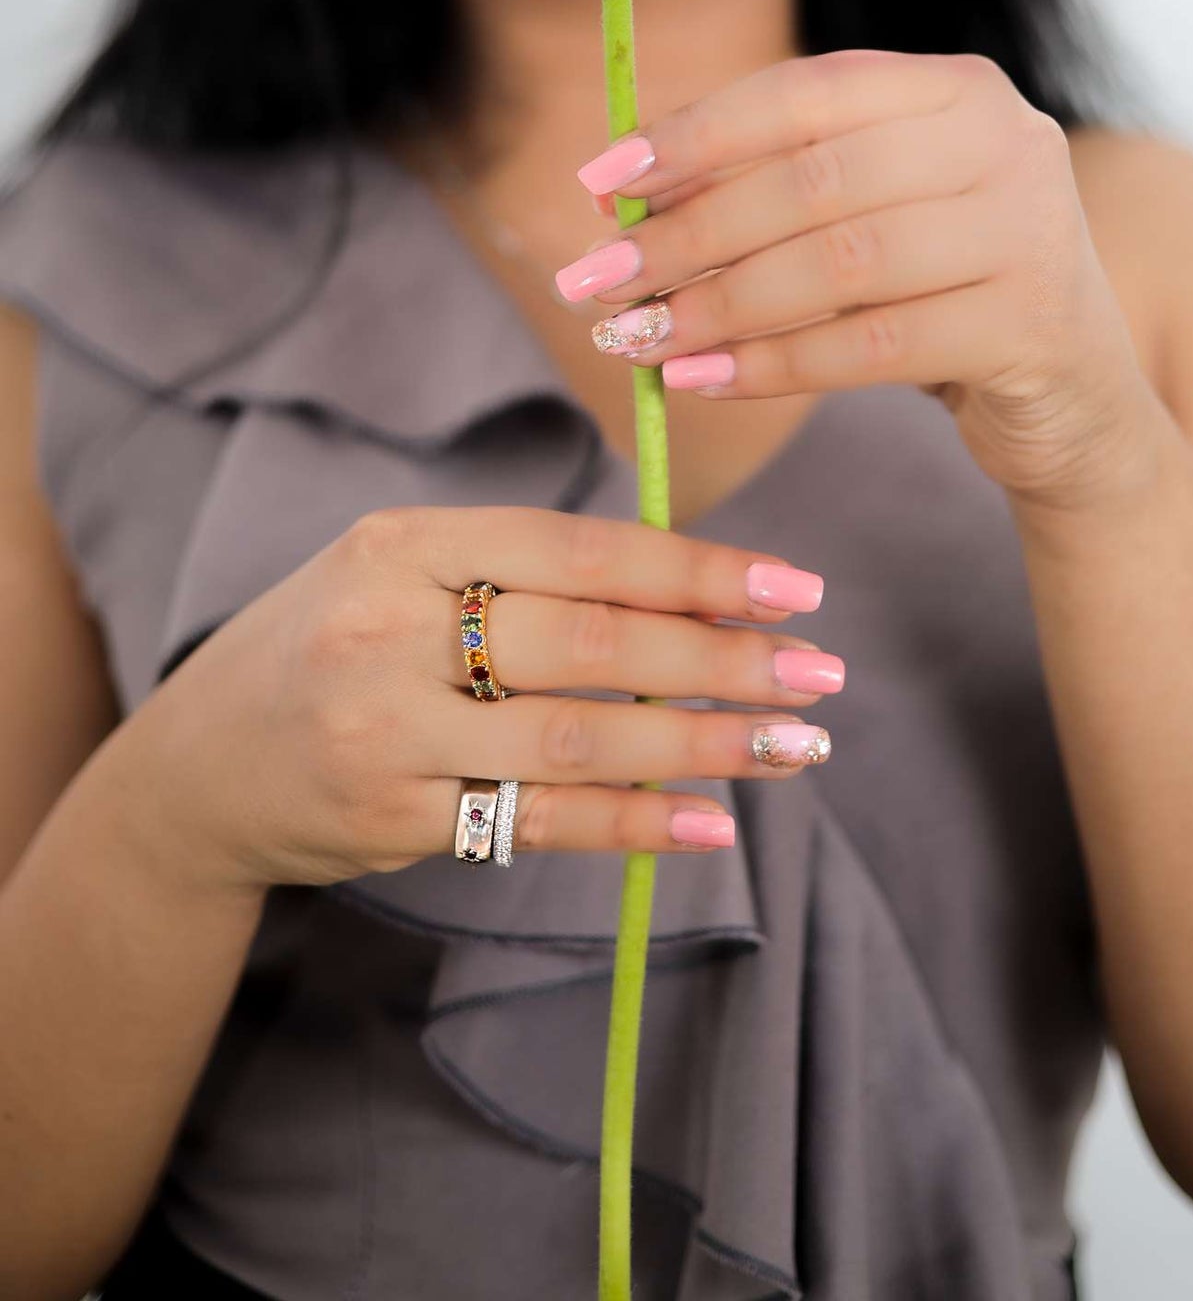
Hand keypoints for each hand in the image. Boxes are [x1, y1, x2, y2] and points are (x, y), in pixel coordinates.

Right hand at [121, 508, 840, 891]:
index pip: (579, 549)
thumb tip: (689, 581)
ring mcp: (386, 730)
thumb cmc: (331, 644)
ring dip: (703, 745)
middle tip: (821, 675)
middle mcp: (390, 629)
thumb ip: (517, 568)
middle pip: (592, 644)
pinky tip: (710, 822)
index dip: (697, 569)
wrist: (195, 766)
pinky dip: (635, 825)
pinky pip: (537, 821)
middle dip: (722, 659)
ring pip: (577, 739)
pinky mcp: (391, 819)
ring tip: (794, 747)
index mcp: (405, 543)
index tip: (795, 590)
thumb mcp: (397, 571)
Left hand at [561, 49, 1164, 508]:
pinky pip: (871, 347)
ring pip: (838, 265)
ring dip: (718, 305)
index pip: (804, 92)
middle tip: (596, 279)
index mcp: (958, 87)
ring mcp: (1032, 232)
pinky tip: (701, 379)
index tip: (598, 184)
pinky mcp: (1034, 327)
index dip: (692, 135)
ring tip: (636, 338)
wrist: (1075, 398)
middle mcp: (1007, 141)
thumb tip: (619, 196)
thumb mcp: (875, 211)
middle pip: (812, 180)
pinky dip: (773, 365)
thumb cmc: (942, 290)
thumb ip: (778, 184)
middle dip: (688, 232)